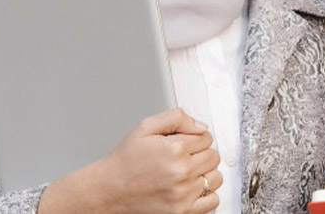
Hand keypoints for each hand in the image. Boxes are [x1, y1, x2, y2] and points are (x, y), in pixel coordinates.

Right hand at [38, 108, 223, 213]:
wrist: (108, 190)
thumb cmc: (124, 161)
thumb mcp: (144, 128)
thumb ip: (175, 119)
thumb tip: (201, 126)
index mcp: (174, 148)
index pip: (206, 137)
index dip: (195, 137)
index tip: (185, 142)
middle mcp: (181, 172)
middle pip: (213, 156)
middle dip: (200, 153)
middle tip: (183, 157)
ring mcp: (183, 193)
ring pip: (215, 177)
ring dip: (206, 173)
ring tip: (188, 172)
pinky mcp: (183, 211)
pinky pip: (212, 200)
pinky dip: (206, 194)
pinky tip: (192, 188)